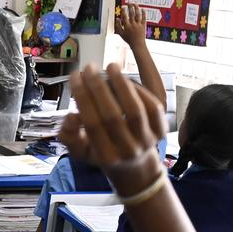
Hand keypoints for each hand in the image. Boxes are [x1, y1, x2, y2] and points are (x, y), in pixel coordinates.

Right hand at [59, 64, 166, 196]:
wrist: (135, 166)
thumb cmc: (101, 153)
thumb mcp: (80, 152)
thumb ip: (69, 136)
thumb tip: (70, 116)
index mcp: (106, 157)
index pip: (92, 124)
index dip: (82, 98)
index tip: (74, 77)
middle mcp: (128, 150)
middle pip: (112, 116)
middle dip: (98, 88)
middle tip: (89, 68)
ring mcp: (148, 140)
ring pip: (135, 110)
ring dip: (122, 85)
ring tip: (110, 66)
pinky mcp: (162, 130)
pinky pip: (152, 107)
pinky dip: (139, 91)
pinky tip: (127, 79)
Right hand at [115, 4, 147, 45]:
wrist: (137, 43)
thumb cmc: (128, 39)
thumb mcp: (121, 33)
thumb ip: (118, 26)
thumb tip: (117, 18)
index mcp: (127, 26)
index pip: (125, 16)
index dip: (123, 11)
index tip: (123, 7)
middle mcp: (133, 24)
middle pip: (131, 13)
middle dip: (130, 7)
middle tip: (129, 2)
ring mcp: (138, 24)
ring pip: (138, 14)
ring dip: (136, 8)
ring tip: (135, 3)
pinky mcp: (143, 25)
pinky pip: (144, 18)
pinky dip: (143, 13)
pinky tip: (142, 9)